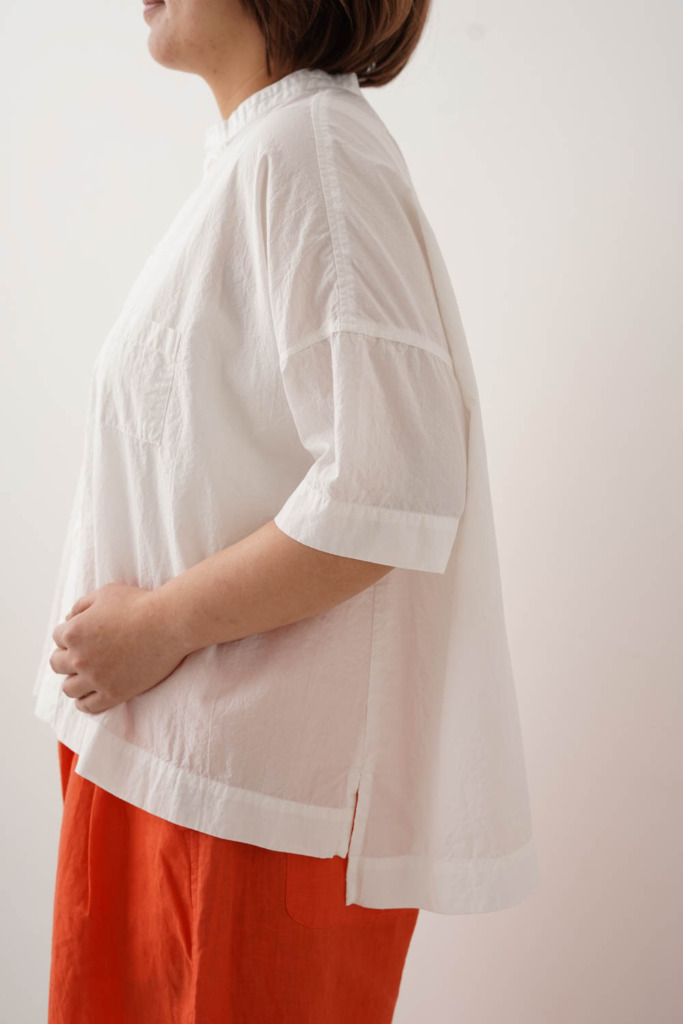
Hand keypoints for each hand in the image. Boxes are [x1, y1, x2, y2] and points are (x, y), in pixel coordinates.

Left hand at [50, 582, 188, 714]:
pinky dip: (85, 702)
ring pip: (69, 688)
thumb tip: (68, 619)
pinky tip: (91, 694)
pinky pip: (88, 706)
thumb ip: (81, 605)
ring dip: (74, 680)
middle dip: (67, 658)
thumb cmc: (139, 604)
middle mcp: (79, 657)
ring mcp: (96, 678)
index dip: (70, 634)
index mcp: (74, 631)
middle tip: (82, 655)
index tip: (84, 636)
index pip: (57, 637)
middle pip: (57, 664)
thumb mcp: (106, 593)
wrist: (169, 623)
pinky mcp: (113, 694)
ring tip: (86, 676)